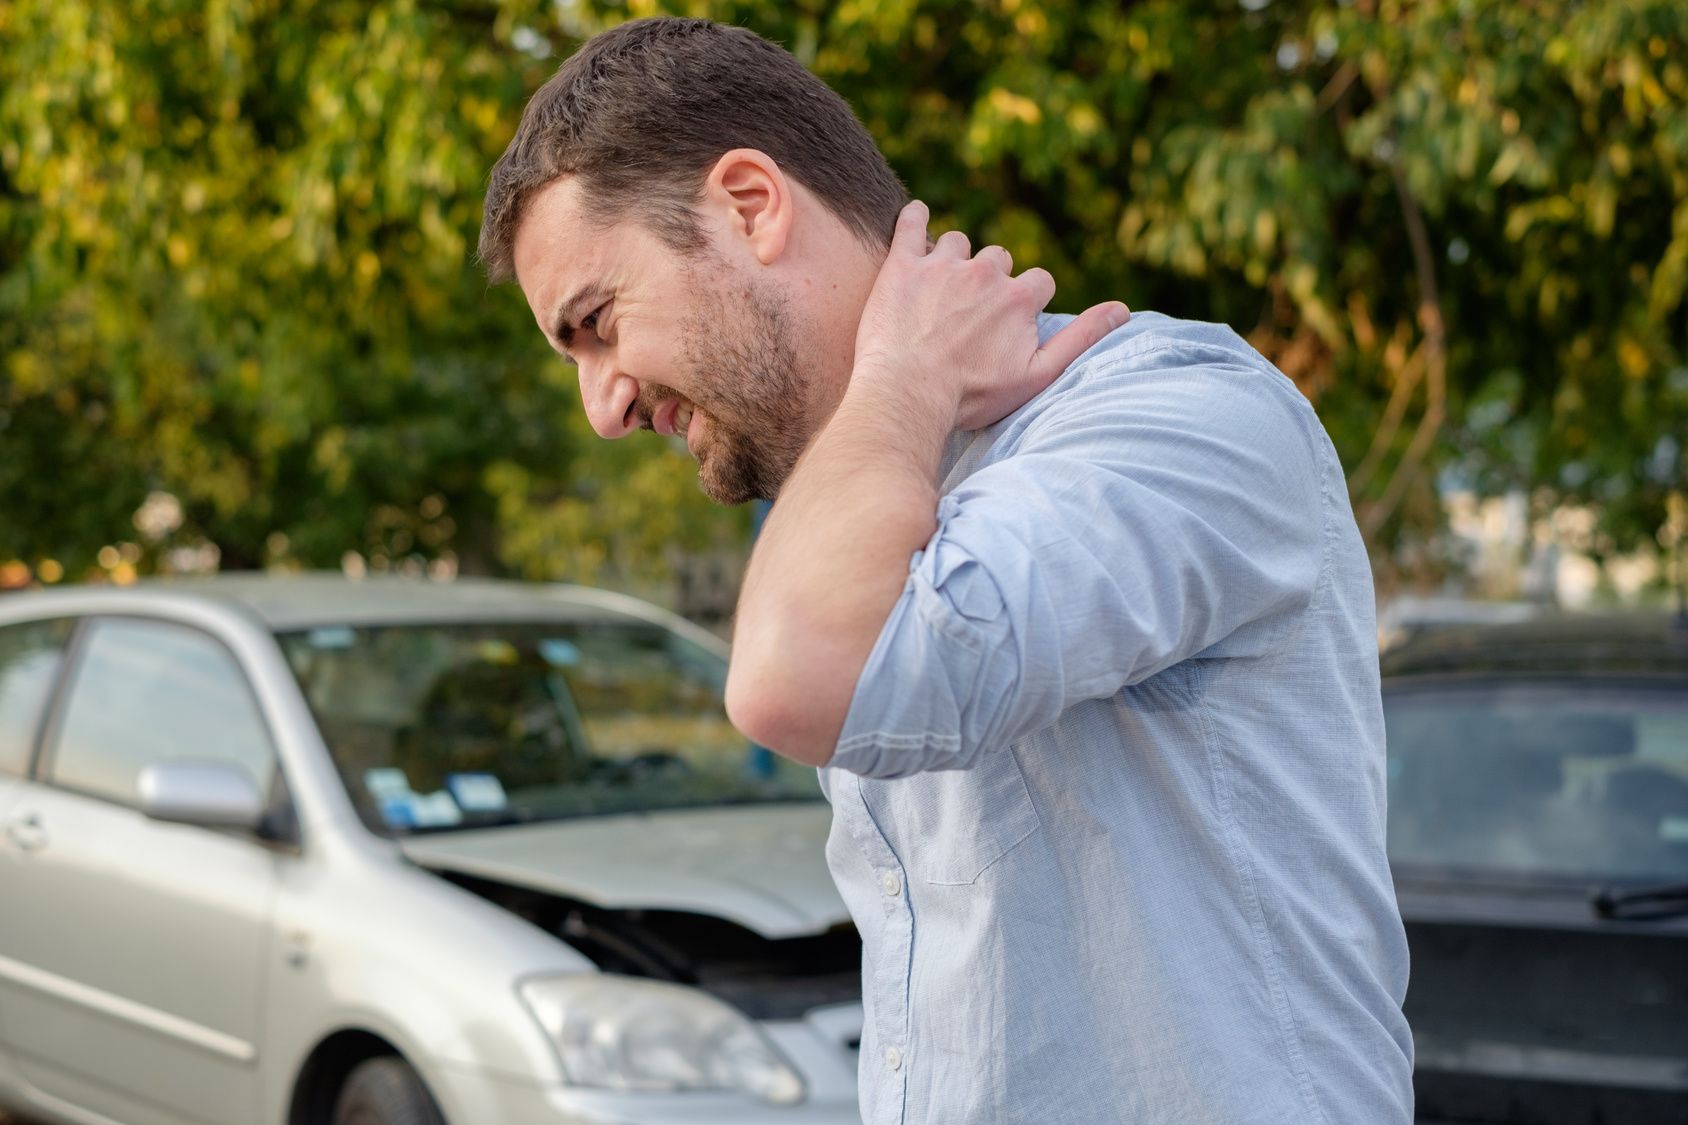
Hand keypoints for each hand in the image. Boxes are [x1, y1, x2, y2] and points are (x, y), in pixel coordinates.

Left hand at [852, 200, 1129, 430]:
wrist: (908, 394)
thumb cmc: (972, 395)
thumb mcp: (1037, 374)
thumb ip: (1081, 338)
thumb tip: (1123, 310)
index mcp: (1019, 297)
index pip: (1038, 281)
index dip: (1027, 301)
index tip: (1009, 323)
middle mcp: (985, 272)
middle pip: (998, 258)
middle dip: (990, 279)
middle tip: (969, 312)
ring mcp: (942, 265)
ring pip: (958, 242)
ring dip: (954, 259)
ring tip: (939, 288)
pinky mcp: (903, 264)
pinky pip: (912, 221)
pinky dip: (915, 217)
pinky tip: (916, 220)